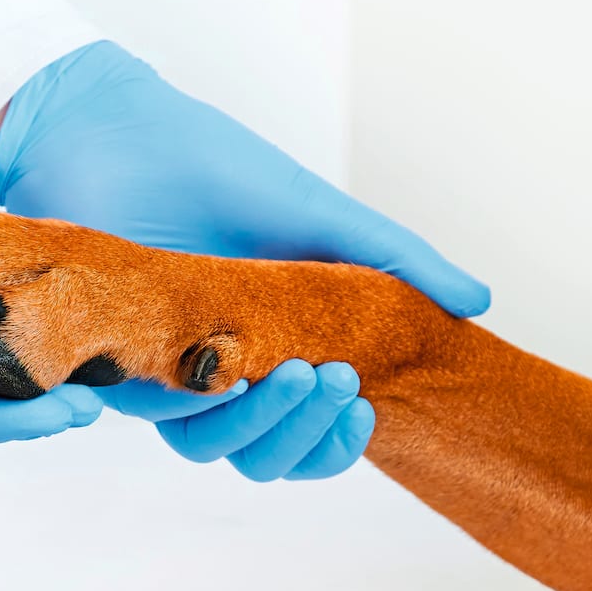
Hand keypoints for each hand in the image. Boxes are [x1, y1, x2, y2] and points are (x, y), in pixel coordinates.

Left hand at [0, 41, 486, 478]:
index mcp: (268, 355)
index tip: (367, 406)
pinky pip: (151, 412)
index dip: (337, 442)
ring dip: (263, 425)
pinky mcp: (113, 361)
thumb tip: (478, 302)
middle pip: (262, 455)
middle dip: (308, 434)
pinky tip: (231, 371)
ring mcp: (165, 371)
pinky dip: (198, 402)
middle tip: (339, 379)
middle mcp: (218, 375)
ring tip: (299, 370)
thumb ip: (394, 261)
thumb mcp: (321, 217)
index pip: (306, 435)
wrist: (130, 135)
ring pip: (209, 448)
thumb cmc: (222, 174)